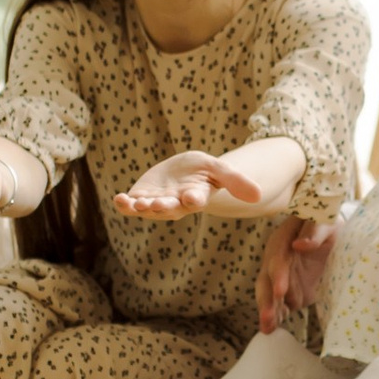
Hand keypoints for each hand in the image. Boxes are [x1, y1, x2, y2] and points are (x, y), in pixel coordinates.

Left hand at [116, 151, 269, 219]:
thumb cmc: (203, 171)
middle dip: (162, 206)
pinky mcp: (141, 198)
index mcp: (196, 197)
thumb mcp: (219, 169)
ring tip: (136, 203)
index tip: (191, 196)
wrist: (183, 171)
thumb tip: (259, 195)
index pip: (196, 200)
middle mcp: (176, 204)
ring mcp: (157, 202)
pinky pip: (131, 205)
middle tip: (156, 204)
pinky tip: (119, 199)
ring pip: (149, 209)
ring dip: (141, 207)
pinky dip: (124, 204)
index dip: (193, 198)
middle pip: (169, 208)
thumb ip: (236, 182)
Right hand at [255, 214, 339, 330]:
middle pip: (267, 280)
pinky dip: (276, 317)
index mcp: (282, 240)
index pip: (278, 258)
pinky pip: (279, 305)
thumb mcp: (325, 220)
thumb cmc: (327, 223)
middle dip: (267, 300)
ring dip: (268, 312)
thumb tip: (300, 245)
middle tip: (268, 318)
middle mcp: (276, 259)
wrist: (331, 235)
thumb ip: (314, 231)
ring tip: (267, 328)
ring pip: (269, 295)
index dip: (278, 275)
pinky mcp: (287, 290)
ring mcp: (280, 277)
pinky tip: (272, 330)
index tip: (282, 291)